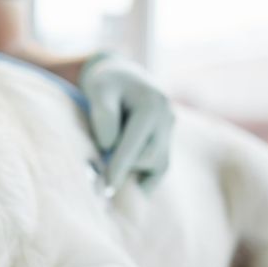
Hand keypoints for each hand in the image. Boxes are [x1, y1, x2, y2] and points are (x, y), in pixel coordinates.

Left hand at [80, 54, 174, 191]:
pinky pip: (160, 168)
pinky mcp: (168, 142)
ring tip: (110, 170)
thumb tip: (109, 148)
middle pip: (148, 157)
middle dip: (124, 168)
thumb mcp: (98, 90)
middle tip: (97, 173)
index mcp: (152, 105)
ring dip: (133, 172)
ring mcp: (170, 131)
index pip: (135, 145)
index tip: (106, 189)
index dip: (119, 168)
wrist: (122, 77)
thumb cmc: (106, 84)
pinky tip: (125, 183)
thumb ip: (104, 116)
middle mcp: (167, 118)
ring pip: (157, 165)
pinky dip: (143, 179)